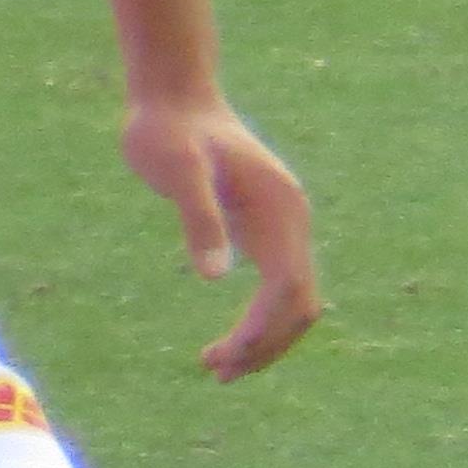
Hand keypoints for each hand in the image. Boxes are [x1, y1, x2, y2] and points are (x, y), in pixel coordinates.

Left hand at [118, 96, 319, 379]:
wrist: (174, 95)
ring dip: (264, 340)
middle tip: (216, 373)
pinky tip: (228, 341)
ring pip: (292, 301)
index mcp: (280, 207)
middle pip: (299, 302)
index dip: (263, 328)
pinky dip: (259, 322)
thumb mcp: (177, 170)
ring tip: (216, 367)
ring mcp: (281, 224)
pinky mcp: (264, 228)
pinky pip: (277, 288)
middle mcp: (291, 219)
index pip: (287, 286)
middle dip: (265, 345)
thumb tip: (215, 278)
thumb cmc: (169, 130)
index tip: (226, 357)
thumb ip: (198, 218)